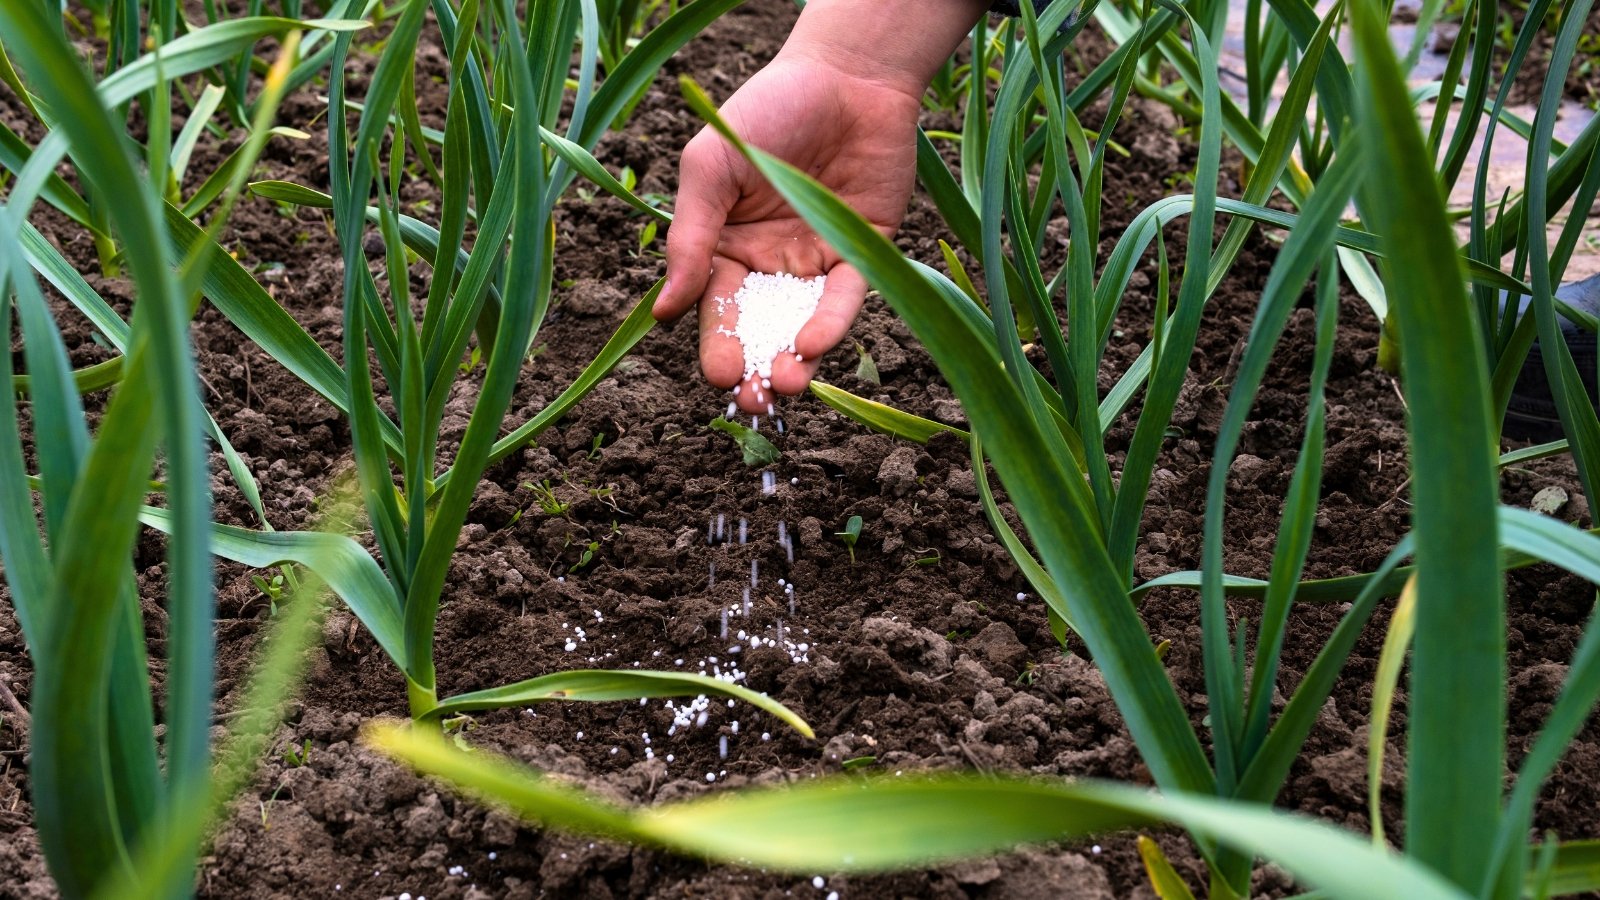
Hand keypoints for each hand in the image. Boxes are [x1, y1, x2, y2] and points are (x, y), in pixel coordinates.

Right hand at [653, 0, 985, 414]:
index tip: (717, 373)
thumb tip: (665, 312)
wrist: (844, 77)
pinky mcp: (860, 255)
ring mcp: (815, 263)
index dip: (716, 344)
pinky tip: (814, 345)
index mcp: (723, 248)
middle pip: (758, 331)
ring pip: (801, 326)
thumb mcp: (710, 167)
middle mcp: (768, 265)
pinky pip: (844, 300)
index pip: (716, 309)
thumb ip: (690, 236)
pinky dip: (830, 324)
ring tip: (785, 388)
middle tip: (750, 400)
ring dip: (793, 362)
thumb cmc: (766, 111)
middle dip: (753, 370)